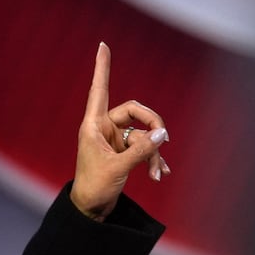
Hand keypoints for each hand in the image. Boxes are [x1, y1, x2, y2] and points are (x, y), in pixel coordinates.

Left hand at [70, 42, 170, 219]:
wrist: (90, 210)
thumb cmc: (94, 187)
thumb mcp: (119, 168)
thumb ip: (142, 150)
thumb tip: (163, 133)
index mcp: (93, 125)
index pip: (99, 89)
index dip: (102, 67)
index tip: (103, 45)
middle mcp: (104, 128)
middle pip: (136, 111)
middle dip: (152, 127)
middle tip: (164, 142)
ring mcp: (115, 139)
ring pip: (144, 134)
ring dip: (153, 152)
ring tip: (156, 173)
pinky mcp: (123, 152)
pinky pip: (145, 147)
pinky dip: (153, 158)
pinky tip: (160, 174)